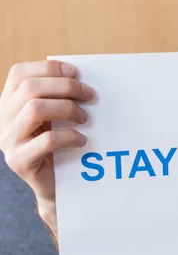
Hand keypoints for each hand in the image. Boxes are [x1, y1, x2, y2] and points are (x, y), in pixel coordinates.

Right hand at [0, 61, 93, 232]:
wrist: (53, 186)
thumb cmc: (58, 147)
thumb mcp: (54, 118)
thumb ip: (57, 98)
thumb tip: (80, 78)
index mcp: (8, 103)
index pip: (19, 74)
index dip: (48, 68)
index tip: (76, 73)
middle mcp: (2, 119)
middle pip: (30, 89)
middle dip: (66, 87)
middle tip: (91, 96)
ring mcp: (7, 141)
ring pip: (35, 110)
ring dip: (67, 109)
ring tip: (85, 119)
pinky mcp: (19, 161)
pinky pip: (46, 141)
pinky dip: (69, 136)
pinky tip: (82, 140)